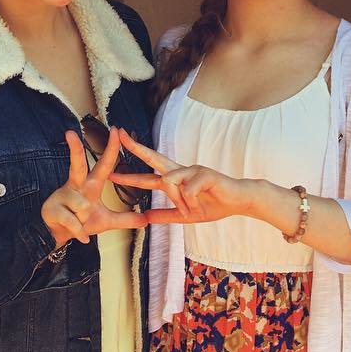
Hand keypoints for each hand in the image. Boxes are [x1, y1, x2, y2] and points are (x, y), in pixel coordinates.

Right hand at [41, 129, 148, 246]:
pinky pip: (74, 222)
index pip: (102, 164)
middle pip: (77, 165)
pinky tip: (81, 236)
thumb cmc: (82, 222)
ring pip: (82, 205)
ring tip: (81, 223)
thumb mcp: (106, 221)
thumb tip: (145, 220)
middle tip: (70, 132)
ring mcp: (62, 196)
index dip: (110, 148)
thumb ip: (125, 219)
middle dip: (74, 149)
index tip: (115, 130)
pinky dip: (80, 233)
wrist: (59, 235)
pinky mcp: (52, 209)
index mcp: (90, 185)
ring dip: (85, 220)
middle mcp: (76, 186)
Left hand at [111, 128, 258, 224]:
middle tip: (120, 135)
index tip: (111, 172)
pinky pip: (187, 190)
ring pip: (169, 182)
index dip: (129, 175)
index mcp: (176, 180)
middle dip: (136, 147)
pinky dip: (191, 203)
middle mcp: (181, 171)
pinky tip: (200, 206)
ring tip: (192, 210)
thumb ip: (166, 215)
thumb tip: (145, 216)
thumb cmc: (215, 205)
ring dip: (178, 201)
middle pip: (153, 157)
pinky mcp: (204, 173)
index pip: (148, 175)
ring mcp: (192, 169)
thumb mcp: (186, 215)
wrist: (239, 201)